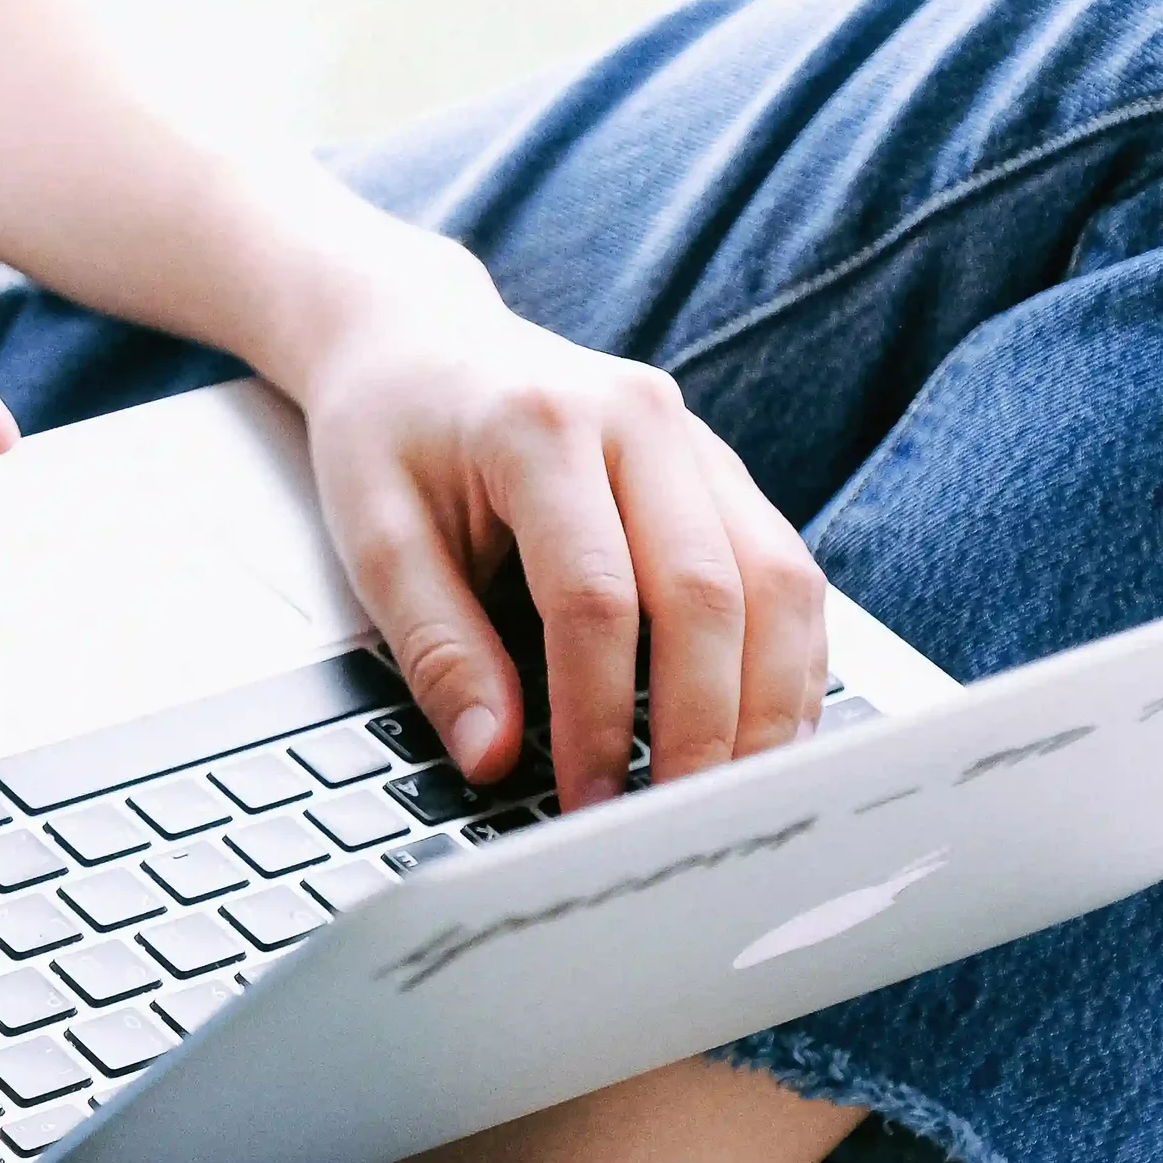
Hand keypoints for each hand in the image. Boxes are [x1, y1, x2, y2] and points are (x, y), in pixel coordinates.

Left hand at [295, 254, 826, 806]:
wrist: (421, 340)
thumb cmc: (391, 434)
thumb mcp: (377, 536)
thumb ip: (438, 648)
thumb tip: (493, 756)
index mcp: (542, 424)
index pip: (596, 596)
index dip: (599, 714)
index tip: (586, 802)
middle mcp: (641, 419)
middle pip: (712, 592)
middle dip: (703, 725)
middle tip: (674, 822)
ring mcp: (696, 441)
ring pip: (778, 582)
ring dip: (768, 703)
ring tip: (735, 797)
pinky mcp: (723, 472)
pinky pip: (786, 572)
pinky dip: (785, 663)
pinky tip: (762, 733)